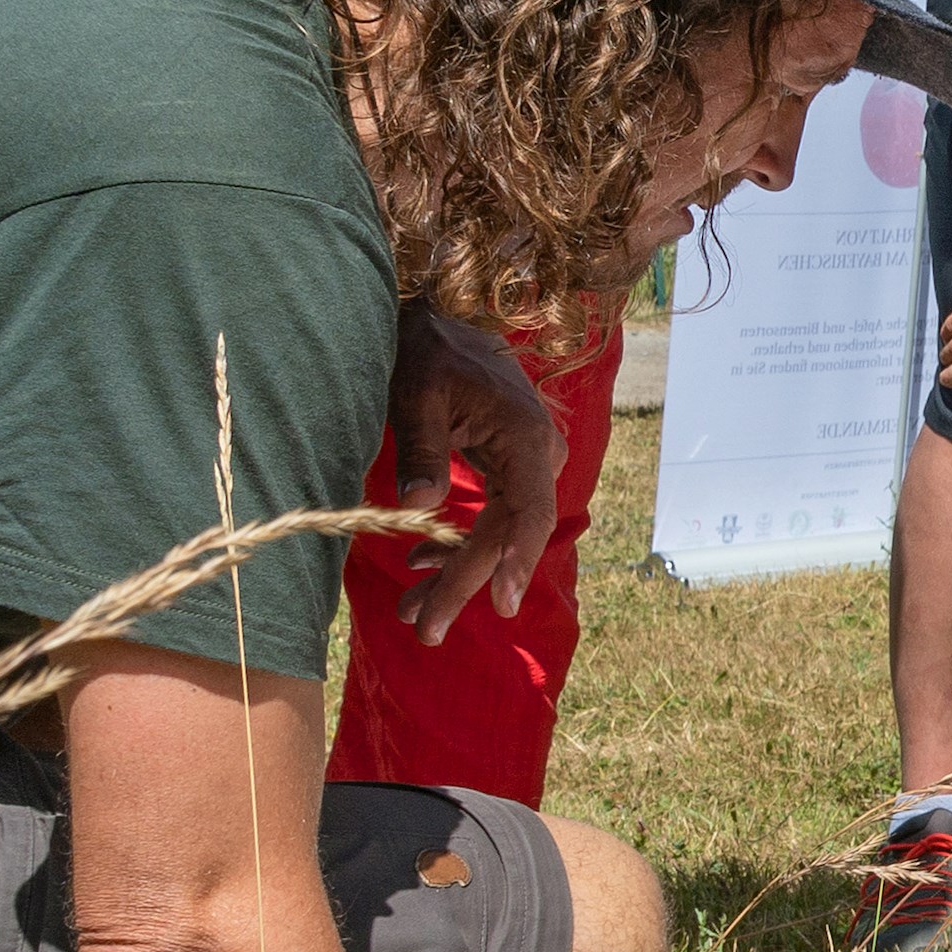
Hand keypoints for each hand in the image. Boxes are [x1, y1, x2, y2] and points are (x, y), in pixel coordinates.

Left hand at [388, 306, 564, 644]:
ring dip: (457, 573)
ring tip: (414, 612)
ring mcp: (527, 463)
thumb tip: (416, 508)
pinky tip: (421, 566)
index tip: (502, 604)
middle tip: (426, 630)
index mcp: (523, 436)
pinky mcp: (510, 467)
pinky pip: (492, 518)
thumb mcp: (415, 396)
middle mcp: (536, 455)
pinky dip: (458, 545)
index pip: (530, 512)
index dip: (517, 561)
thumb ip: (421, 451)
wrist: (438, 321)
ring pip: (498, 533)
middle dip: (465, 584)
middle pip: (507, 535)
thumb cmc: (427, 353)